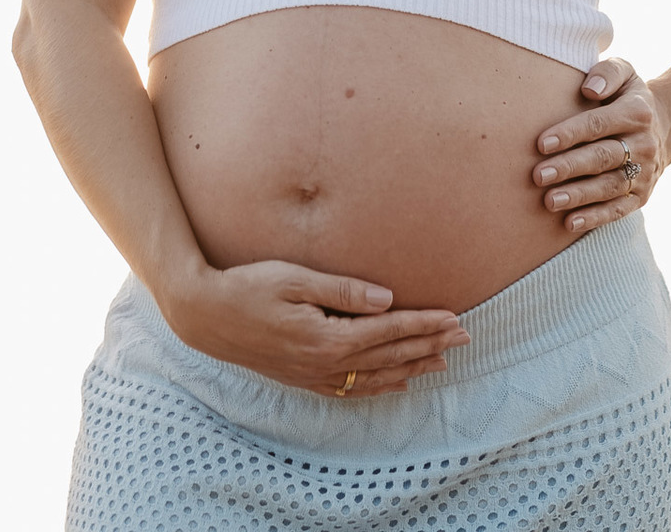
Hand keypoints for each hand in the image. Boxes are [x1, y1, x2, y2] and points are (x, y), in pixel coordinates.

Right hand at [163, 259, 470, 398]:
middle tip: (465, 337)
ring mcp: (315, 376)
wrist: (205, 316)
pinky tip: (396, 382)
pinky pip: (353, 390)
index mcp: (328, 336)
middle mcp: (326, 363)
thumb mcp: (294, 279)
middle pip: (390, 355)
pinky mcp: (304, 379)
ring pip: (377, 377)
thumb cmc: (248, 287)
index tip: (455, 318)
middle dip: (430, 345)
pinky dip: (381, 387)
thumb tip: (387, 299)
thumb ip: (343, 290)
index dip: (425, 324)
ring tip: (442, 361)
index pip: (389, 330)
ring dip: (412, 368)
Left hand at [531, 57, 670, 233]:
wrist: (666, 126)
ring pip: (609, 187)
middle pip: (602, 158)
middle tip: (538, 175)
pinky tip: (570, 223)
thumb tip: (589, 90)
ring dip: (579, 196)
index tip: (541, 143)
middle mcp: (644, 145)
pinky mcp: (642, 196)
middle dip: (569, 167)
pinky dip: (595, 218)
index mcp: (636, 113)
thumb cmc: (627, 95)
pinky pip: (619, 209)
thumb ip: (607, 73)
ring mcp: (645, 173)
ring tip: (549, 201)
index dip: (570, 134)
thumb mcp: (625, 71)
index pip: (598, 124)